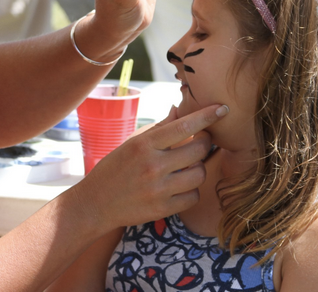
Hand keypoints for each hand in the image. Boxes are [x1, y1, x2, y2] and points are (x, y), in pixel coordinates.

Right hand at [72, 103, 226, 230]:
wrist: (95, 204)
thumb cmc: (114, 168)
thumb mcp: (131, 143)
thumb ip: (158, 128)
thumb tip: (179, 110)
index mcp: (144, 144)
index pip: (183, 126)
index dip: (206, 116)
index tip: (222, 109)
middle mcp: (153, 165)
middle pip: (198, 150)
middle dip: (205, 143)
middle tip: (202, 141)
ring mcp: (159, 189)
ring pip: (200, 174)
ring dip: (198, 168)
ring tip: (188, 166)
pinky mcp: (163, 209)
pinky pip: (194, 196)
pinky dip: (192, 190)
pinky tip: (181, 186)